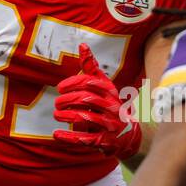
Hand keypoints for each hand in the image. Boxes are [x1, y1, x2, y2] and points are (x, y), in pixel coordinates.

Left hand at [53, 43, 141, 159]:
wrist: (129, 134)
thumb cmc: (110, 104)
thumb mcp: (103, 85)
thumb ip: (91, 68)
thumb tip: (82, 45)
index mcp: (110, 91)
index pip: (90, 83)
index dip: (73, 84)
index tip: (60, 88)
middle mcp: (112, 106)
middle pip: (86, 99)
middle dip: (68, 100)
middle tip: (57, 103)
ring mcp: (109, 124)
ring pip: (86, 117)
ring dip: (67, 116)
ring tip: (56, 115)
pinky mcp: (105, 140)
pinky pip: (85, 138)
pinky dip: (69, 137)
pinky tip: (56, 134)